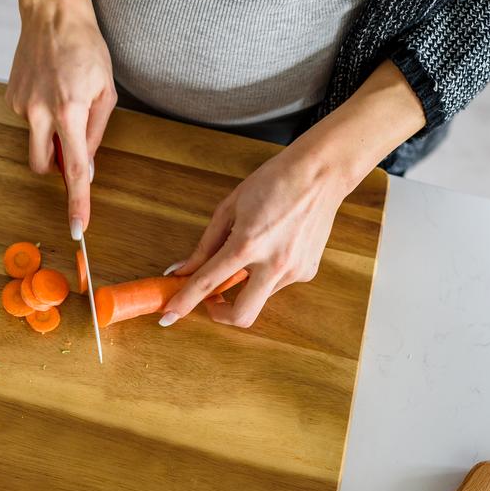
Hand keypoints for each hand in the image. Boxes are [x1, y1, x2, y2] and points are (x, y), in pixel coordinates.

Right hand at [6, 0, 115, 234]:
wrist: (53, 15)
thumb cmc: (86, 49)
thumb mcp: (106, 92)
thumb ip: (96, 134)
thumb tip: (85, 169)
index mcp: (69, 111)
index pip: (73, 169)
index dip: (77, 202)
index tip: (77, 228)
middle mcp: (40, 112)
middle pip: (43, 165)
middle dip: (57, 166)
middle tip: (73, 143)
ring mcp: (21, 106)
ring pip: (37, 141)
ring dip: (52, 135)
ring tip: (64, 99)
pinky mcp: (10, 98)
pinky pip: (29, 121)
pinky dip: (42, 115)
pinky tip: (50, 87)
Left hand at [160, 141, 348, 327]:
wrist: (320, 174)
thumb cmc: (273, 182)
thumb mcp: (230, 208)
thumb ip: (205, 245)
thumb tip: (182, 269)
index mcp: (248, 243)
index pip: (208, 282)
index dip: (184, 302)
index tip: (169, 316)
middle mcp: (273, 264)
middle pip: (242, 315)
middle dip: (220, 316)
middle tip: (211, 301)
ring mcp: (294, 271)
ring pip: (260, 296)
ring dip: (246, 285)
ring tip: (251, 251)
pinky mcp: (307, 272)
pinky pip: (277, 283)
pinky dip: (266, 273)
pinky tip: (273, 246)